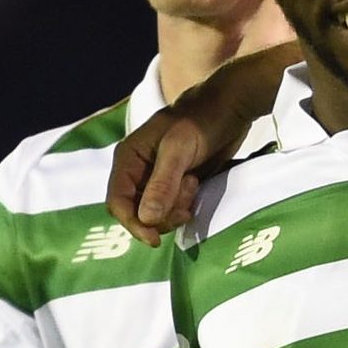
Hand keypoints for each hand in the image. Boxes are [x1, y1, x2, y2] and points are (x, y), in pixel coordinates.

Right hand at [105, 48, 290, 241]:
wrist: (230, 107)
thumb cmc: (202, 121)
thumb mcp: (179, 150)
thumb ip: (162, 184)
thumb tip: (145, 219)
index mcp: (128, 158)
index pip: (117, 202)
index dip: (132, 224)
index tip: (154, 239)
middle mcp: (136, 170)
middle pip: (136, 212)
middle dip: (160, 216)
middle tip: (185, 203)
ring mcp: (155, 178)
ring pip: (154, 213)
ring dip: (174, 209)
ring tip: (192, 183)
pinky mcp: (174, 184)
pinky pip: (171, 208)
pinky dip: (183, 206)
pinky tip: (196, 186)